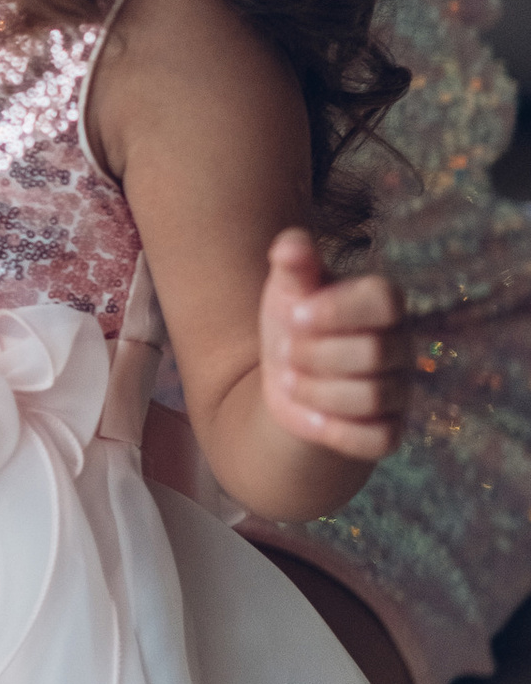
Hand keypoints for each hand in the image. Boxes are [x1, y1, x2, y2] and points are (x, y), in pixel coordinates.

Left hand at [259, 232, 409, 461]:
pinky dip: (335, 432)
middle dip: (315, 355)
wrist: (288, 379)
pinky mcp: (387, 431)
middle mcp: (401, 346)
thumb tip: (290, 243)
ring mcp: (398, 390)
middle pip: (373, 353)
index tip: (295, 314)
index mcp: (384, 303)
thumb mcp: (288, 289)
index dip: (337, 310)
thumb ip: (293, 264)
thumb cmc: (294, 323)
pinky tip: (308, 418)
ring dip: (316, 392)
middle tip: (284, 352)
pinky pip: (376, 440)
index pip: (385, 300)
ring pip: (372, 397)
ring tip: (289, 381)